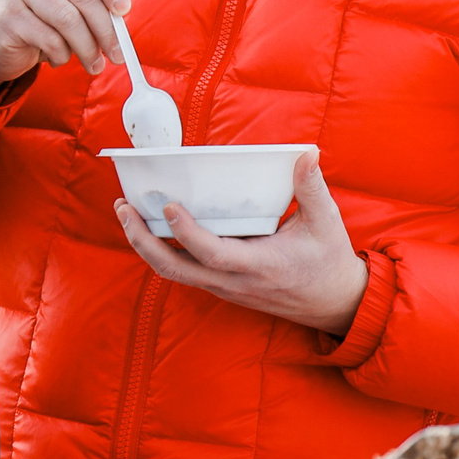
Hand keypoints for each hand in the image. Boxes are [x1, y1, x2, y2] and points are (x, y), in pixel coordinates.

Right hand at [0, 0, 133, 100]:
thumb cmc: (42, 14)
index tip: (125, 11)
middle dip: (106, 28)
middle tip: (117, 54)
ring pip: (68, 19)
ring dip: (87, 48)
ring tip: (94, 64)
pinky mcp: (8, 15)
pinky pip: (50, 39)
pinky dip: (62, 55)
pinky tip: (59, 58)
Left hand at [113, 150, 368, 333]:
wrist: (334, 304)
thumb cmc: (329, 262)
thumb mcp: (326, 223)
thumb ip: (312, 188)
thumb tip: (307, 154)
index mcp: (258, 266)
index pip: (213, 254)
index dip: (187, 232)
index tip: (170, 207)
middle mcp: (234, 282)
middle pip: (175, 269)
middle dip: (143, 240)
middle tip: (124, 208)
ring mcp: (225, 288)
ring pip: (174, 273)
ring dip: (146, 245)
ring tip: (127, 213)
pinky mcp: (222, 287)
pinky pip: (184, 272)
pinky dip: (162, 251)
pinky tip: (152, 228)